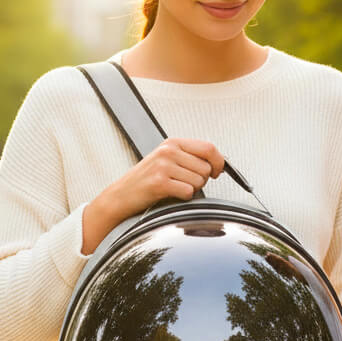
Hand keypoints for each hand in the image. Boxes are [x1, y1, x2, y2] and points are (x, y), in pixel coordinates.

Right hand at [81, 138, 224, 253]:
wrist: (121, 195)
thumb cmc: (146, 180)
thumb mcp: (167, 159)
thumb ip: (190, 157)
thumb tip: (219, 163)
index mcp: (172, 143)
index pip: (209, 148)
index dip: (219, 162)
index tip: (217, 172)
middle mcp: (168, 151)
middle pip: (206, 167)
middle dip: (202, 180)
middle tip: (184, 183)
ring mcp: (163, 166)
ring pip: (199, 181)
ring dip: (191, 189)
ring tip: (174, 188)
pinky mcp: (159, 182)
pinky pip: (188, 192)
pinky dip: (183, 197)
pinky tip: (170, 195)